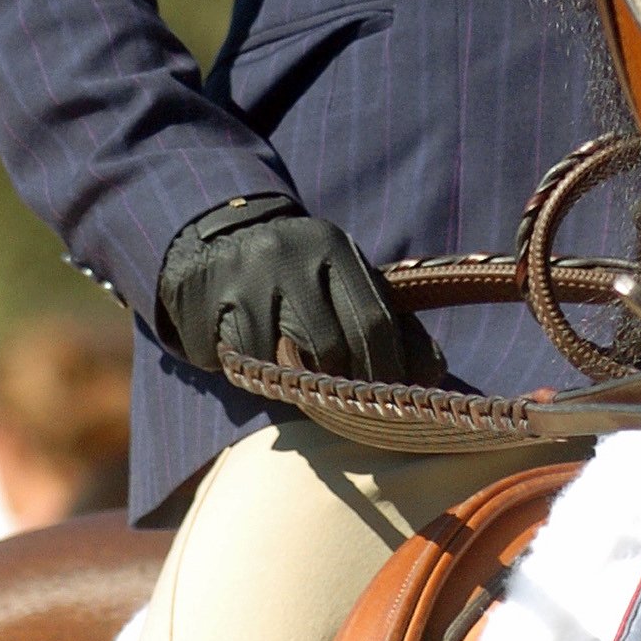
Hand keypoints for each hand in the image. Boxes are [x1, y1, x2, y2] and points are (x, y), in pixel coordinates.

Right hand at [157, 196, 433, 386]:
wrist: (219, 233)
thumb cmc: (298, 271)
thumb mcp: (343, 279)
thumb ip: (387, 320)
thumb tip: (433, 372)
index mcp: (335, 248)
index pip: (375, 321)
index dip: (387, 371)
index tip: (389, 403)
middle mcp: (292, 254)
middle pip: (331, 345)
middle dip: (342, 386)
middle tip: (344, 407)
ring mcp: (247, 275)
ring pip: (282, 360)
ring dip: (292, 383)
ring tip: (297, 383)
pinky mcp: (207, 298)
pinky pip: (237, 359)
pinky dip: (247, 374)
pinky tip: (251, 363)